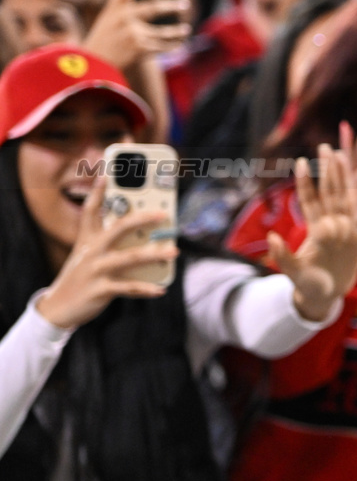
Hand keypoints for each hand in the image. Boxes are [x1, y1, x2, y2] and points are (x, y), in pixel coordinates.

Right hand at [35, 176, 176, 328]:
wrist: (58, 307)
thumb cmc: (81, 276)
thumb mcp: (89, 254)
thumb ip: (109, 241)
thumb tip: (141, 232)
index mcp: (87, 239)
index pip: (91, 210)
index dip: (98, 191)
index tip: (106, 173)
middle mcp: (91, 251)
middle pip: (118, 228)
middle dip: (142, 219)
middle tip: (163, 215)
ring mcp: (96, 270)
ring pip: (130, 258)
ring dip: (154, 254)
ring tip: (174, 251)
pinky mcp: (100, 289)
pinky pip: (128, 287)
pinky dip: (146, 288)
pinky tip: (160, 289)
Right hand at [83, 0, 190, 69]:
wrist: (93, 65)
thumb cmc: (102, 42)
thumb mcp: (107, 21)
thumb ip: (123, 11)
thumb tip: (154, 6)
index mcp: (114, 8)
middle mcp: (124, 17)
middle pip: (154, 7)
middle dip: (172, 6)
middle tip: (185, 4)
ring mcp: (133, 33)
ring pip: (163, 31)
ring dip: (177, 31)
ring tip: (185, 29)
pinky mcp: (140, 48)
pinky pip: (162, 46)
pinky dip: (172, 46)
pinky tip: (179, 44)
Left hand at [267, 145, 356, 320]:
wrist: (326, 294)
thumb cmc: (308, 284)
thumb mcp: (294, 272)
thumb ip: (283, 256)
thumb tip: (272, 238)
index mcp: (316, 229)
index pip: (310, 200)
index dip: (306, 182)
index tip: (301, 162)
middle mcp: (331, 223)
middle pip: (330, 192)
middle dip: (327, 170)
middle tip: (324, 147)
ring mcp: (346, 228)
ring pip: (346, 197)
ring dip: (345, 177)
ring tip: (343, 156)